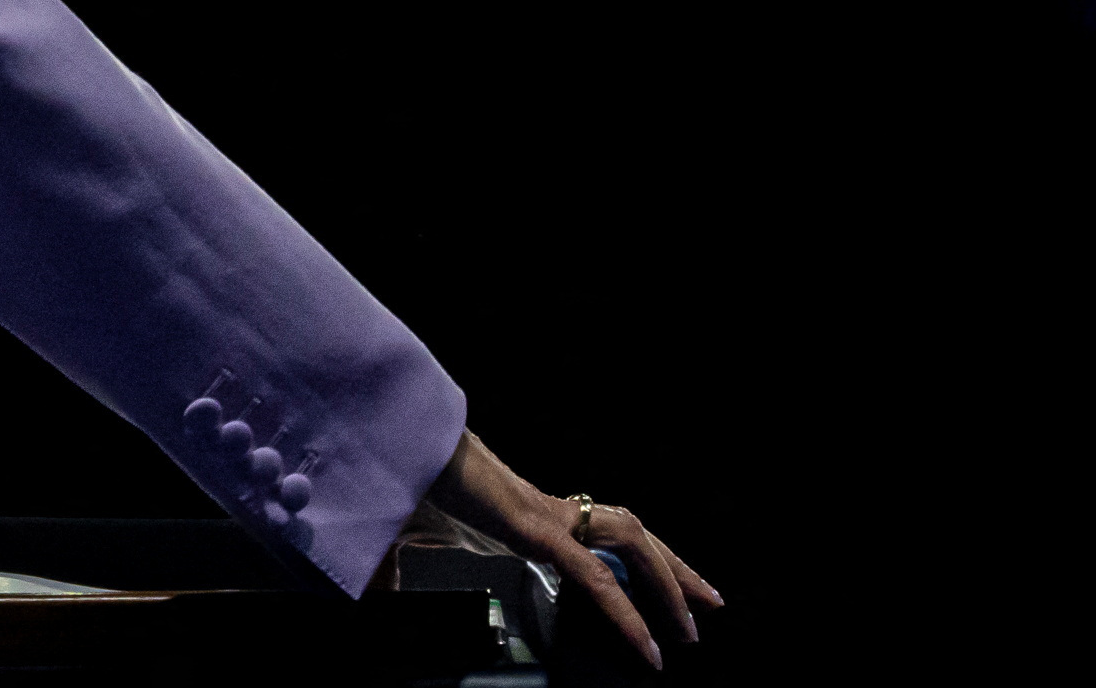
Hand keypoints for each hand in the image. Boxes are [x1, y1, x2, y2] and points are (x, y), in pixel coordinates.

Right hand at [420, 429, 721, 671]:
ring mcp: (549, 517)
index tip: (657, 588)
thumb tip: (385, 591)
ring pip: (631, 543)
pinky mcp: (538, 530)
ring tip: (692, 623)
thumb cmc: (406, 489)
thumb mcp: (417, 543)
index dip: (635, 559)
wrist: (395, 452)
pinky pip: (596, 576)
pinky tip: (647, 644)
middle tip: (710, 604)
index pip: (601, 535)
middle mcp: (552, 511)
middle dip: (675, 566)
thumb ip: (408, 569)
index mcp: (533, 516)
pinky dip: (625, 611)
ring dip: (668, 580)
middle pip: (632, 532)